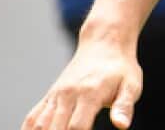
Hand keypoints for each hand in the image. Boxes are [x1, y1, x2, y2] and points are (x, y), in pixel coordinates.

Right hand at [22, 38, 142, 129]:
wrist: (104, 43)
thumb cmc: (121, 67)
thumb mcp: (131, 84)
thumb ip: (124, 106)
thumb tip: (122, 126)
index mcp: (89, 93)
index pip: (77, 126)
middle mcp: (68, 94)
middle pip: (54, 128)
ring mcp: (57, 95)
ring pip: (39, 124)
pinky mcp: (51, 95)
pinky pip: (33, 116)